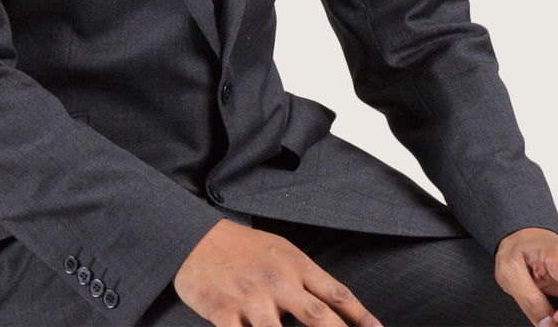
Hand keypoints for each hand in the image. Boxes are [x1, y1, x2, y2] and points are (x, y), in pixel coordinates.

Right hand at [173, 218, 383, 326]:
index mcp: (295, 264)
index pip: (335, 292)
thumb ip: (306, 280)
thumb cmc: (244, 250)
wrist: (196, 240)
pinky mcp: (223, 311)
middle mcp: (277, 280)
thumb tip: (336, 309)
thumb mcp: (280, 253)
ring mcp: (250, 297)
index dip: (361, 316)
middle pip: (316, 315)